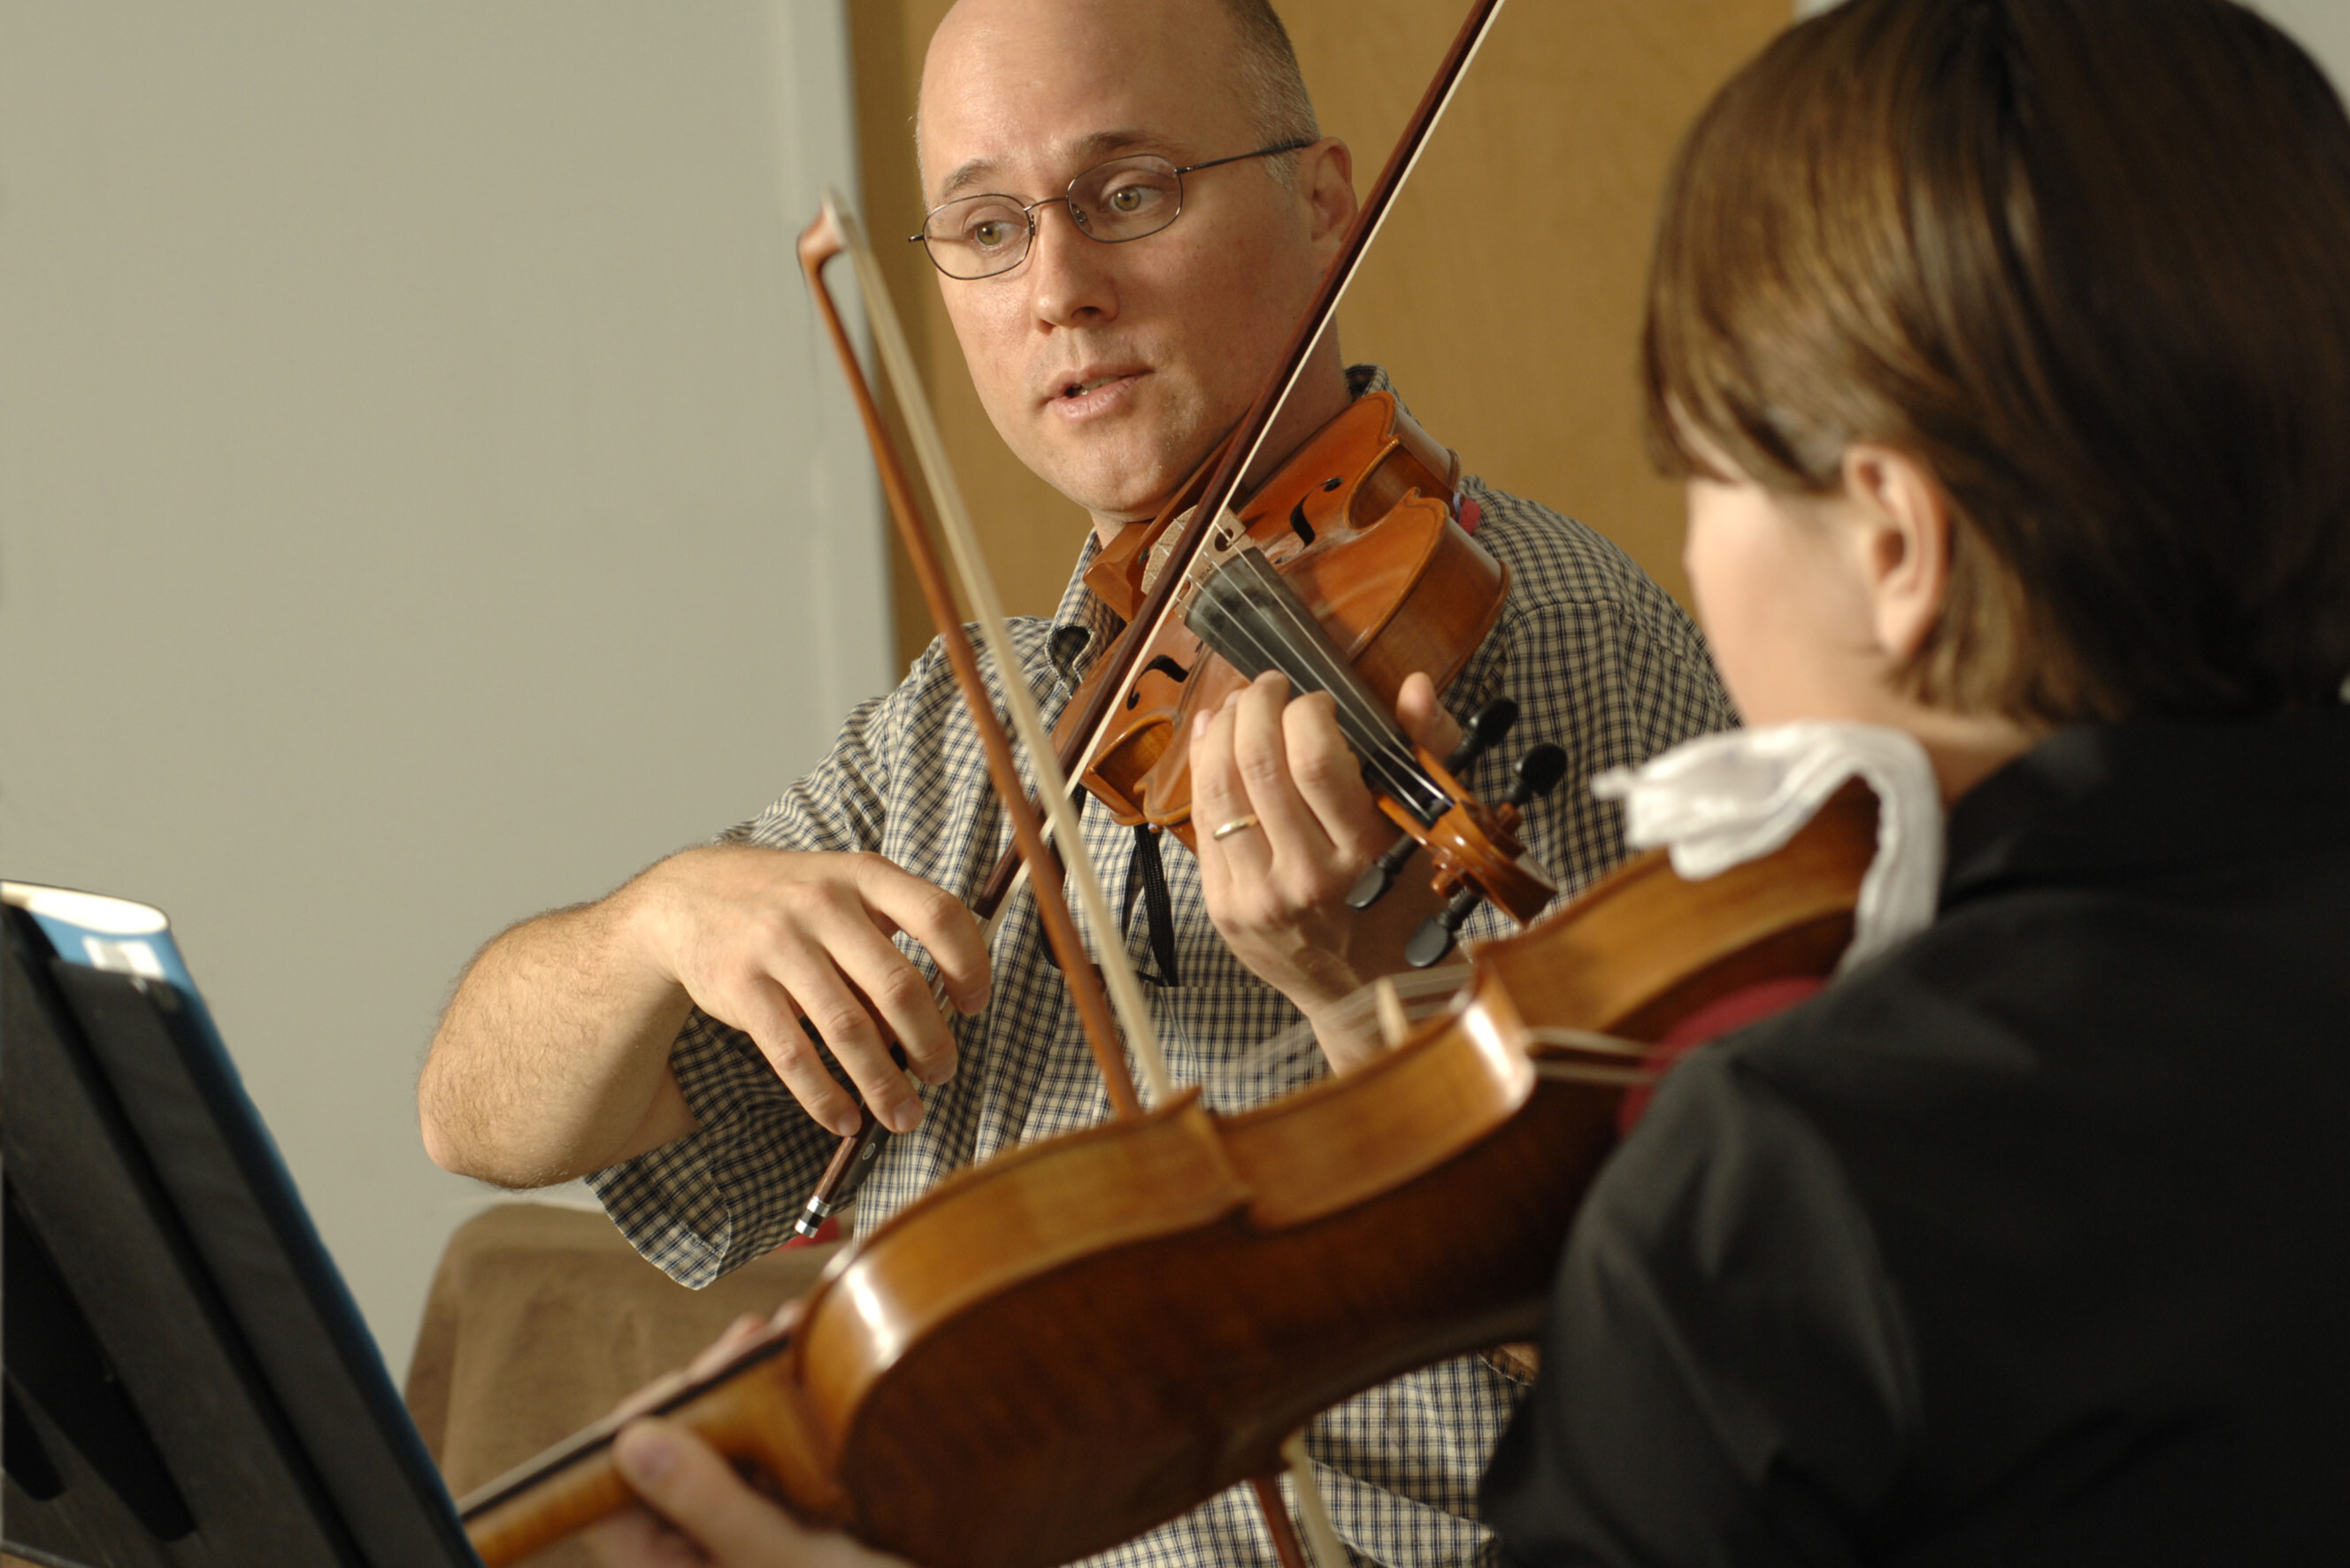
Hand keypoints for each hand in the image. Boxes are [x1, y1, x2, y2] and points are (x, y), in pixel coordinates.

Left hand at [586, 1309, 906, 1567]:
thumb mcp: (790, 1561)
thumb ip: (712, 1506)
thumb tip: (632, 1441)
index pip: (611, 1499)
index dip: (639, 1428)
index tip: (688, 1378)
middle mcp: (702, 1558)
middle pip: (672, 1462)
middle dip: (710, 1392)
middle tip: (751, 1339)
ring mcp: (747, 1542)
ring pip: (725, 1455)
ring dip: (752, 1392)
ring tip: (789, 1336)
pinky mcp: (792, 1527)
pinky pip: (771, 1462)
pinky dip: (789, 1415)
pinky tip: (815, 1368)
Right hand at [625, 846, 989, 1135]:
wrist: (689, 897)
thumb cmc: (789, 902)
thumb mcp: (844, 893)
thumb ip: (887, 944)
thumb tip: (932, 1023)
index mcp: (864, 875)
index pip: (939, 915)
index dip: (970, 964)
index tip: (974, 1006)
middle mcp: (824, 904)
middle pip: (898, 986)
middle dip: (931, 1043)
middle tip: (942, 1074)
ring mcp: (779, 945)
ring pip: (849, 1030)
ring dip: (884, 1084)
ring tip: (904, 1114)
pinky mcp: (741, 988)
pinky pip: (793, 1055)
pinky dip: (825, 1096)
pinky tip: (845, 1119)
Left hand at [1190, 671, 1458, 1066]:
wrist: (1369, 993)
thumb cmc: (1409, 905)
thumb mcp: (1435, 833)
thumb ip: (1428, 751)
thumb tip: (1413, 687)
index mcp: (1365, 856)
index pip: (1316, 761)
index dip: (1308, 711)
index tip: (1319, 700)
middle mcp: (1307, 879)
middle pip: (1258, 764)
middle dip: (1259, 705)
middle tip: (1271, 685)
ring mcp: (1258, 897)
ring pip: (1217, 789)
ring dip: (1223, 730)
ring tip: (1242, 705)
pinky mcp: (1224, 908)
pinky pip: (1202, 822)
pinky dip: (1202, 770)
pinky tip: (1214, 741)